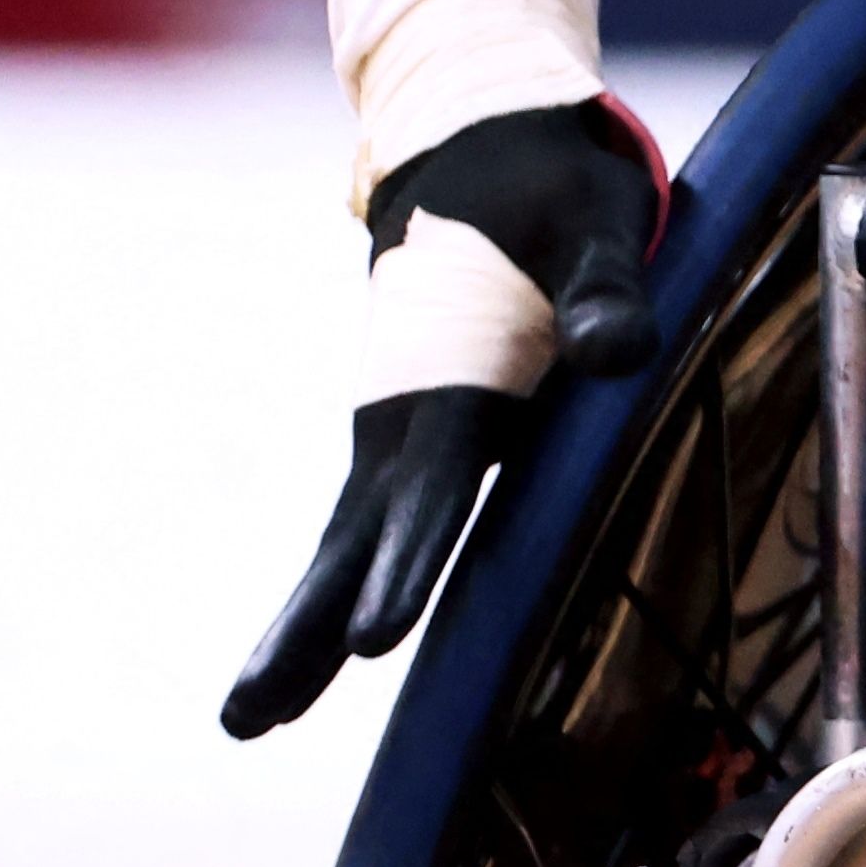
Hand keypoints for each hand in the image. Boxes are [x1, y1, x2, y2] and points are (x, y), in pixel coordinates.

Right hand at [223, 97, 667, 736]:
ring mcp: (391, 435)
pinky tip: (305, 669)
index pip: (433, 489)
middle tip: (250, 717)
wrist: (472, 147)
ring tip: (248, 719)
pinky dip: (326, 599)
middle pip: (352, 543)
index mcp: (455, 377)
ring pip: (339, 549)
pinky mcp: (400, 444)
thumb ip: (607, 293)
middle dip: (306, 631)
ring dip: (296, 633)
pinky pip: (359, 537)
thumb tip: (618, 351)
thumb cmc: (551, 190)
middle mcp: (405, 417)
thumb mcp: (595, 224)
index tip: (374, 637)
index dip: (408, 563)